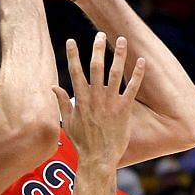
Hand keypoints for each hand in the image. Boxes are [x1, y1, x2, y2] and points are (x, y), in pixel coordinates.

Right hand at [56, 33, 145, 171]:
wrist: (98, 159)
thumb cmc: (83, 143)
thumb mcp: (68, 122)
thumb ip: (62, 102)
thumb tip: (53, 87)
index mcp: (81, 99)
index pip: (75, 72)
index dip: (72, 55)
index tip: (70, 41)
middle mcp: (95, 98)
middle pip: (96, 67)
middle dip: (97, 49)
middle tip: (100, 34)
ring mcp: (110, 103)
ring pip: (115, 73)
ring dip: (119, 55)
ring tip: (122, 40)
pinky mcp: (124, 110)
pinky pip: (132, 88)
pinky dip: (137, 74)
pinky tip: (141, 61)